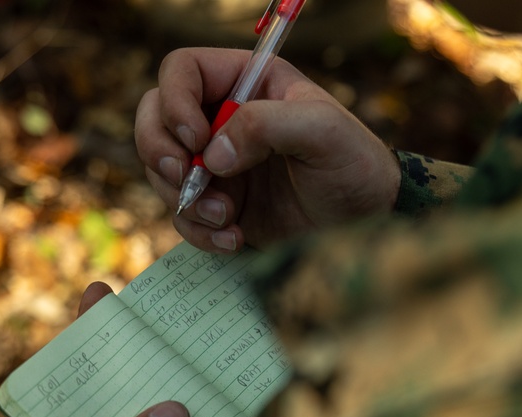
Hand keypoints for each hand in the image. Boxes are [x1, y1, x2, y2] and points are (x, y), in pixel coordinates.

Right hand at [135, 47, 400, 252]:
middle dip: (160, 151)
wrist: (367, 225)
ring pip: (162, 171)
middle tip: (186, 178)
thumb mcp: (323, 131)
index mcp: (248, 82)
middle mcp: (224, 119)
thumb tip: (212, 153)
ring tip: (226, 218)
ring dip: (184, 199)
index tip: (196, 139)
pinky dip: (198, 231)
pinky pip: (183, 215)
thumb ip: (267, 124)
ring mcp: (218, 165)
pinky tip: (234, 240)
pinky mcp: (220, 205)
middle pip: (154, 117)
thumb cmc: (354, 166)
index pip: (182, 71)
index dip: (175, 101)